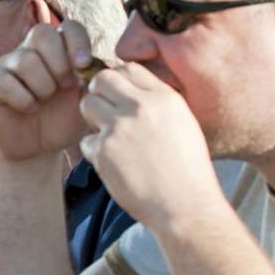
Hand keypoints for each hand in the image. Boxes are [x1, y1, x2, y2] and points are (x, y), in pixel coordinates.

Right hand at [0, 22, 95, 162]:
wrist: (39, 147)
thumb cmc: (64, 121)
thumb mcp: (87, 102)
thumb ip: (96, 81)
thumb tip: (103, 64)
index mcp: (59, 50)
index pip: (69, 27)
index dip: (77, 41)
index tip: (83, 65)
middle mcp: (32, 51)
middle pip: (42, 33)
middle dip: (58, 62)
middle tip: (64, 86)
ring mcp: (9, 65)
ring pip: (25, 60)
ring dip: (42, 86)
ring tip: (44, 100)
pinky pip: (5, 81)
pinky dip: (22, 98)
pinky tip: (28, 108)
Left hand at [78, 62, 224, 230]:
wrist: (185, 205)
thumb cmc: (188, 170)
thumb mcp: (184, 124)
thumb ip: (157, 104)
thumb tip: (132, 93)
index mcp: (164, 98)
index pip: (129, 68)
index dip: (119, 80)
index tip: (119, 95)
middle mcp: (141, 107)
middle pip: (101, 79)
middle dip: (99, 92)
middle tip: (106, 112)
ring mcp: (120, 128)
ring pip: (87, 104)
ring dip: (92, 118)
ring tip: (108, 135)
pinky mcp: (104, 151)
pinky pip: (86, 141)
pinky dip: (95, 152)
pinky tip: (113, 163)